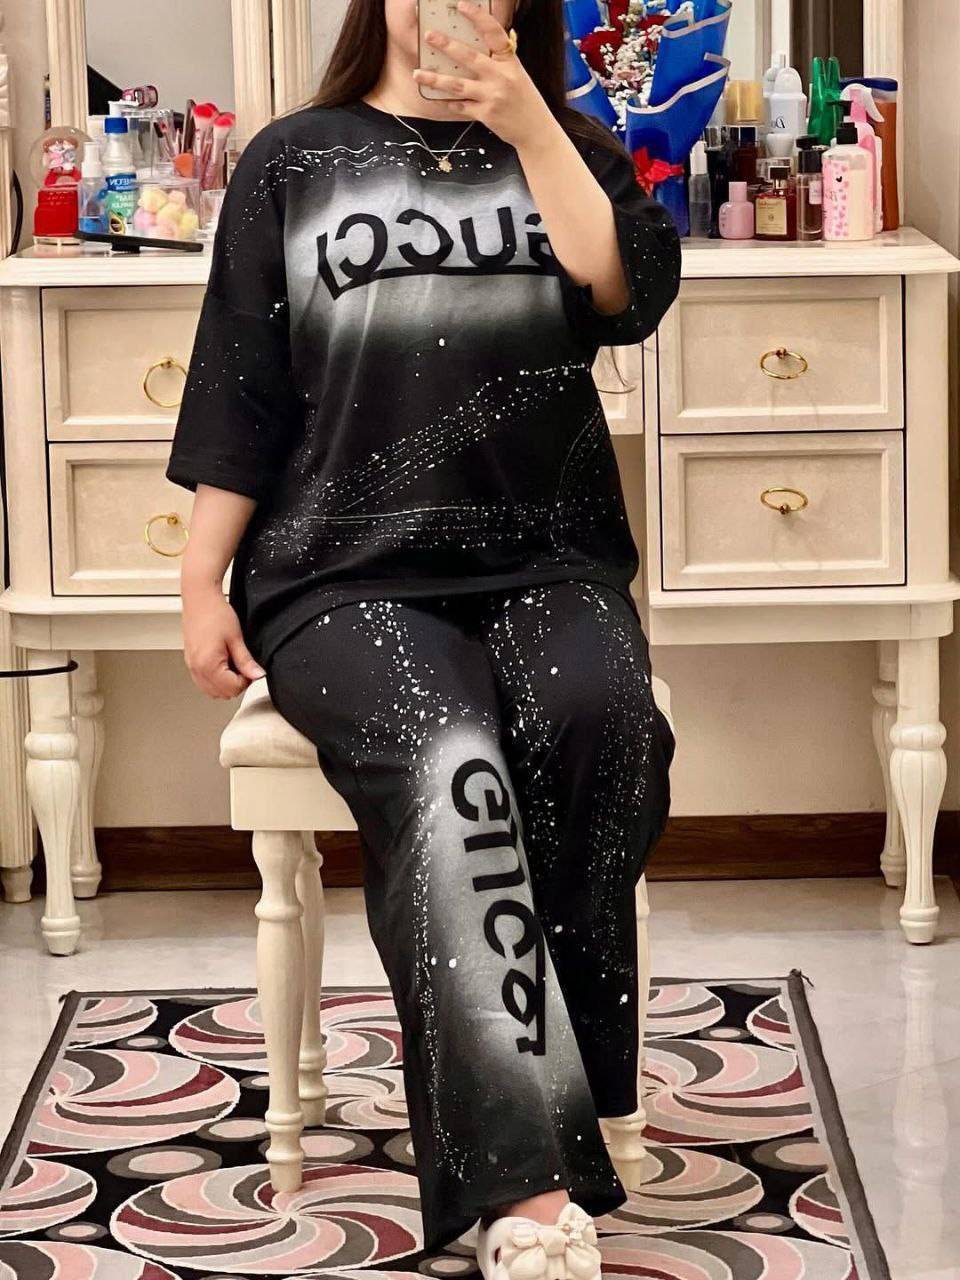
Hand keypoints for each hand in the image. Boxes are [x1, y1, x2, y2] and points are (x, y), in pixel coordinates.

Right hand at [182, 584, 265, 698]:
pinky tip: (222, 664)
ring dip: (225, 684)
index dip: (246, 681)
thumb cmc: (215, 613)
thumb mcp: (236, 638)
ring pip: (211, 691)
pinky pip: (203, 682)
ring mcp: (191, 666)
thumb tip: (257, 675)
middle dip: (235, 684)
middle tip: (243, 666)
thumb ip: (246, 661)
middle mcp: (196, 668)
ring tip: (233, 664)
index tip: (251, 668)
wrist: (199, 598)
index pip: (232, 688)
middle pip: (221, 694)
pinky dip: (214, 679)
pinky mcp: (190, 661)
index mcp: (208, 664)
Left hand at [413, 0, 557, 150]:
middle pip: (469, 57)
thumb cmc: (525, 100)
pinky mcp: (486, 115)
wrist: (536, 130)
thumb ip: (499, 62)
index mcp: (510, 61)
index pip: (493, 33)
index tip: (462, 5)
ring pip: (457, 84)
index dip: (478, 17)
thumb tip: (478, 48)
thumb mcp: (517, 74)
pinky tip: (438, 99)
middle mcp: (501, 76)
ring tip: (418, 73)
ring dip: (435, 79)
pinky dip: (449, 103)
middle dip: (447, 45)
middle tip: (429, 35)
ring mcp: (492, 96)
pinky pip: (461, 106)